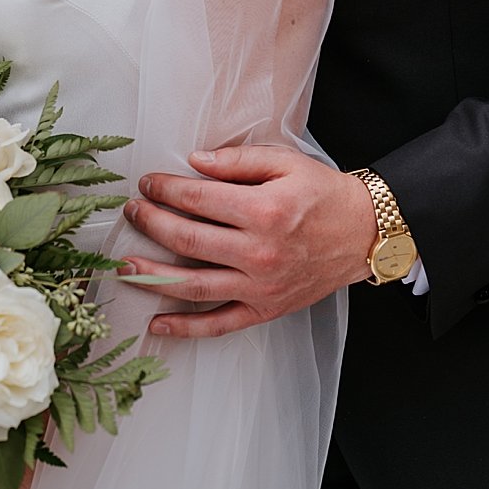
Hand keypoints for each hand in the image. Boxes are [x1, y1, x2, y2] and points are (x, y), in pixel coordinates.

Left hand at [121, 144, 377, 339]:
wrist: (363, 233)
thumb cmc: (323, 194)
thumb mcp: (285, 163)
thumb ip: (237, 162)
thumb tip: (194, 161)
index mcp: (263, 210)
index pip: (197, 199)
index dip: (165, 189)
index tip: (147, 183)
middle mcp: (259, 251)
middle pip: (187, 239)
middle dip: (151, 223)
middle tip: (132, 211)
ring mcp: (260, 286)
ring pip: (193, 285)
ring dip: (153, 275)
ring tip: (124, 266)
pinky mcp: (265, 309)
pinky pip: (219, 324)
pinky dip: (185, 328)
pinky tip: (156, 324)